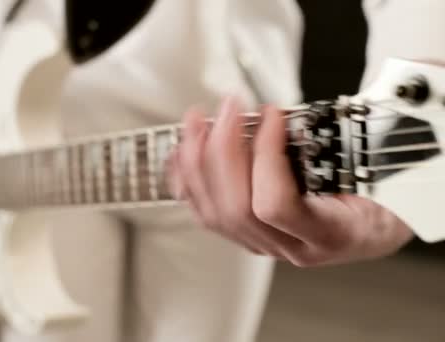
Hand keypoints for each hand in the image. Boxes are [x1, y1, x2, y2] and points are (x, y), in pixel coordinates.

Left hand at [169, 97, 414, 266]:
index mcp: (328, 233)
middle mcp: (290, 247)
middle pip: (235, 207)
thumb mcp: (377, 173)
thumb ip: (335, 151)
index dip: (265, 154)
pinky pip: (206, 215)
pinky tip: (181, 154)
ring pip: (214, 213)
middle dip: (223, 149)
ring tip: (197, 122)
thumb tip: (280, 120)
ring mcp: (264, 244)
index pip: (274, 204)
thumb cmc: (380, 200)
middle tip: (229, 107)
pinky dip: (189, 181)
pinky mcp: (246, 236)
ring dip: (198, 161)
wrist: (376, 226)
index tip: (272, 113)